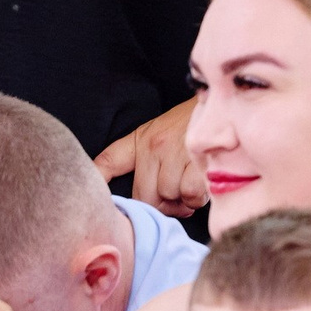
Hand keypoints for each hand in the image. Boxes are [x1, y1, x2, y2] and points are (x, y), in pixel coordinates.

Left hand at [93, 97, 208, 217]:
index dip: (96, 179)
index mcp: (141, 140)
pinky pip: (190, 196)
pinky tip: (202, 182)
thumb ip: (143, 161)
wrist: (222, 107)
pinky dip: (198, 197)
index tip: (88, 198)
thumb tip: (141, 200)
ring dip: (182, 200)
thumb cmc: (189, 127)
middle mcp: (154, 147)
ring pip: (169, 197)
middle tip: (176, 195)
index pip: (110, 160)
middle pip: (145, 197)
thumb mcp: (158, 134)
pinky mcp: (197, 162)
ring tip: (190, 183)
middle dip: (162, 203)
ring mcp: (175, 153)